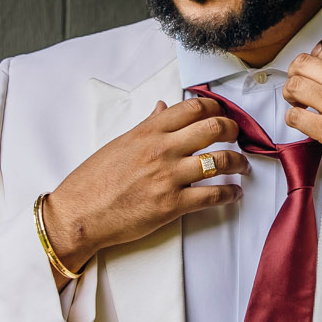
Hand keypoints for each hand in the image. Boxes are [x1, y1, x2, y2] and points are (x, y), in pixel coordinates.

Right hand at [41, 98, 247, 279]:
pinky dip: (230, 194)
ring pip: (219, 161)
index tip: (222, 114)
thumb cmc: (93, 181)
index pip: (193, 108)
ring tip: (243, 167)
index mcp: (148, 132)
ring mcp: (168, 177)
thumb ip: (146, 125)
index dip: (215, 108)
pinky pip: (213, 196)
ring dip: (239, 163)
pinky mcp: (172, 205)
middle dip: (233, 130)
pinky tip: (235, 194)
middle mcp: (162, 149)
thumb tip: (162, 108)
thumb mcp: (119, 143)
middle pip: (213, 128)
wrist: (79, 214)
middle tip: (238, 138)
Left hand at [281, 48, 321, 210]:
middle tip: (297, 85)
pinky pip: (296, 117)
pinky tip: (301, 122)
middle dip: (296, 73)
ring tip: (297, 103)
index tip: (312, 72)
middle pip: (305, 64)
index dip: (315, 62)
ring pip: (295, 86)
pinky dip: (292, 118)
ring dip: (290, 94)